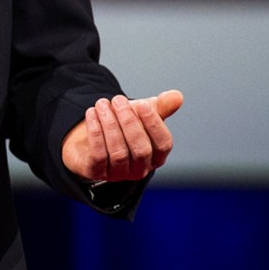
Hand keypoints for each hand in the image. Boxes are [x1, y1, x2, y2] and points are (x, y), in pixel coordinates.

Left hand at [61, 90, 182, 182]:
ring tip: (102, 104)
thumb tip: (177, 96)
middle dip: (129, 122)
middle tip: (118, 100)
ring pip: (118, 152)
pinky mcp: (97, 172)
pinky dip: (95, 133)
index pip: (163, 144)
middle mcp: (140, 168)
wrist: (91, 134)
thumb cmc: (122, 126)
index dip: (154, 124)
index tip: (143, 105)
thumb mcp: (142, 113)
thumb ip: (161, 106)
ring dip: (110, 125)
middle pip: (141, 149)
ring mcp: (118, 173)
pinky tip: (92, 114)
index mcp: (157, 155)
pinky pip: (98, 156)